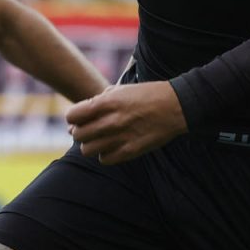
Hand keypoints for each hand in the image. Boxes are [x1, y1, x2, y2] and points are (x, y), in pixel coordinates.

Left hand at [66, 81, 186, 164]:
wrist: (176, 106)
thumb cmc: (147, 95)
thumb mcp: (121, 90)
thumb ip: (98, 101)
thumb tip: (76, 119)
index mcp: (108, 102)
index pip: (72, 115)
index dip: (73, 117)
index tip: (79, 118)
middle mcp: (112, 121)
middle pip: (78, 135)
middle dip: (80, 132)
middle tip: (90, 129)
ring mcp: (121, 138)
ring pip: (88, 150)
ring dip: (91, 145)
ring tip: (100, 139)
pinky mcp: (131, 151)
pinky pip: (104, 159)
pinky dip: (105, 154)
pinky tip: (112, 146)